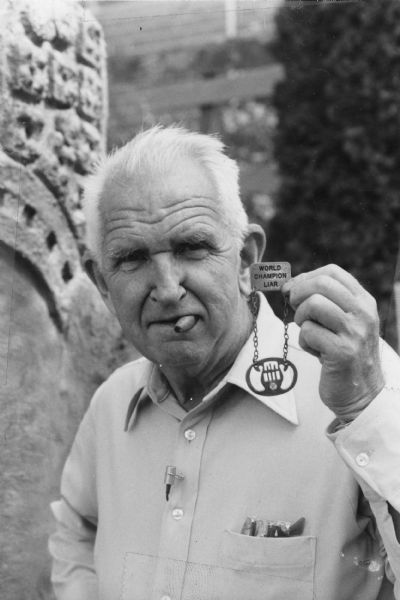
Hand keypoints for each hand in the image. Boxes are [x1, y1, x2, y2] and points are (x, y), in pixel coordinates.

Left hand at [282, 264, 383, 418]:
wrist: (361, 392)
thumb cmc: (344, 352)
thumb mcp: (344, 321)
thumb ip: (325, 301)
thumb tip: (291, 284)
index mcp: (364, 301)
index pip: (332, 272)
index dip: (306, 277)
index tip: (293, 290)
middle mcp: (363, 314)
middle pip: (321, 284)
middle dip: (299, 293)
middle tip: (294, 309)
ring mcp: (354, 332)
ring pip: (313, 305)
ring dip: (301, 318)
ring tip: (308, 332)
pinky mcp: (342, 352)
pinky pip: (308, 332)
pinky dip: (304, 341)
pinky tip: (315, 351)